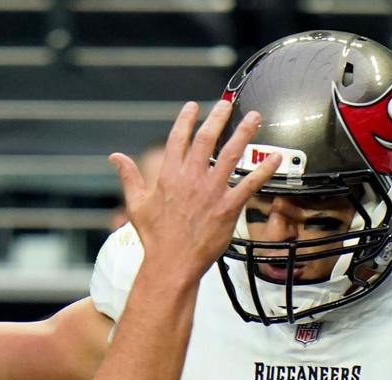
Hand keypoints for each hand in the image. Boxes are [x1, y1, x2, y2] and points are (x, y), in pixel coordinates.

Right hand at [109, 100, 277, 282]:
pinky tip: (276, 158)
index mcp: (169, 176)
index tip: (193, 107)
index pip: (179, 139)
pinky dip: (264, 170)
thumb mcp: (136, 204)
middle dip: (218, 117)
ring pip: (232, 154)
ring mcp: (212, 191)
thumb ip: (129, 177)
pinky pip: (250, 184)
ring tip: (255, 118)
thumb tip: (115, 158)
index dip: (186, 120)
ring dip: (244, 133)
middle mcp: (192, 178)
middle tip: (227, 105)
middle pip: (207, 139)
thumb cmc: (155, 238)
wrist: (171, 263)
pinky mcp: (228, 207)